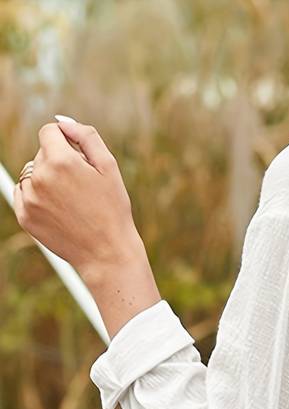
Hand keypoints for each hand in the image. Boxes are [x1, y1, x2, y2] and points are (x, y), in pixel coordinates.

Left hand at [13, 117, 142, 276]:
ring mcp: (30, 199)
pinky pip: (23, 194)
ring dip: (46, 180)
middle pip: (41, 154)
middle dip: (58, 163)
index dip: (66, 142)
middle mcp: (40, 177)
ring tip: (70, 202)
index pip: (49, 132)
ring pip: (31, 174)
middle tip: (81, 189)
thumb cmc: (112, 210)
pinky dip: (37, 197)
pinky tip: (58, 211)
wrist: (107, 254)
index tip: (79, 159)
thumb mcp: (109, 167)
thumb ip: (86, 136)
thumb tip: (62, 122)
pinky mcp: (25, 216)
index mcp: (61, 161)